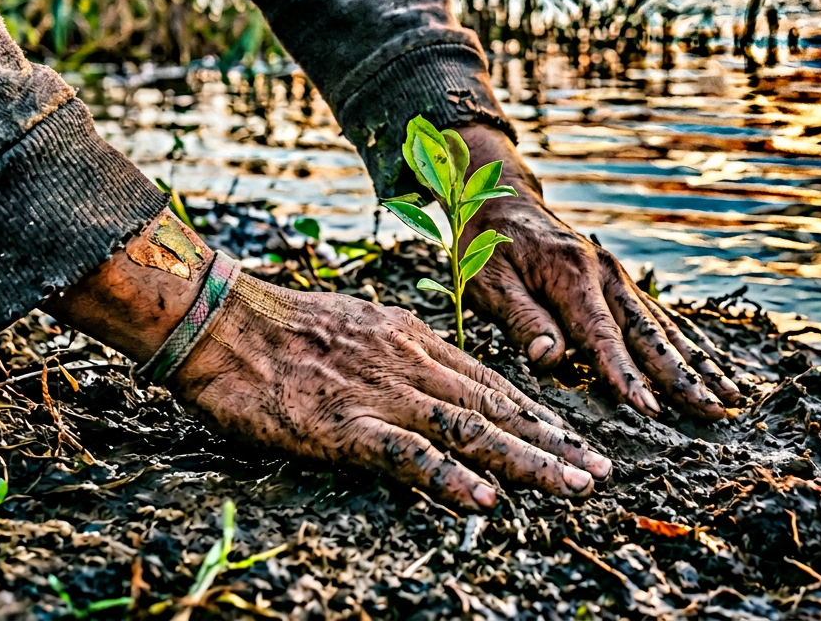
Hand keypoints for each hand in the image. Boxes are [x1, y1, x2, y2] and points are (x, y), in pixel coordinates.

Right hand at [46, 210, 610, 508]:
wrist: (221, 320)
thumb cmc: (282, 328)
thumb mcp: (360, 328)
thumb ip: (401, 355)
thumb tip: (434, 384)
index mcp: (416, 342)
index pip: (491, 383)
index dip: (538, 414)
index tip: (574, 438)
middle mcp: (413, 365)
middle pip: (497, 407)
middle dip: (553, 441)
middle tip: (599, 470)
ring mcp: (383, 394)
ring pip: (470, 429)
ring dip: (526, 460)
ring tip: (572, 485)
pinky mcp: (345, 425)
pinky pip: (408, 455)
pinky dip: (450, 477)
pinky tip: (485, 499)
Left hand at [456, 125, 743, 420]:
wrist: (498, 199)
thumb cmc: (485, 246)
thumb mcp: (486, 281)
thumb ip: (520, 319)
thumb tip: (549, 360)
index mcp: (571, 275)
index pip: (602, 335)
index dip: (626, 375)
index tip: (650, 410)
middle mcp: (605, 274)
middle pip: (650, 334)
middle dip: (684, 376)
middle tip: (714, 412)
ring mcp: (618, 278)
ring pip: (666, 327)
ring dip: (699, 363)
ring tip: (731, 396)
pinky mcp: (621, 283)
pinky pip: (662, 318)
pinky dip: (691, 344)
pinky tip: (713, 367)